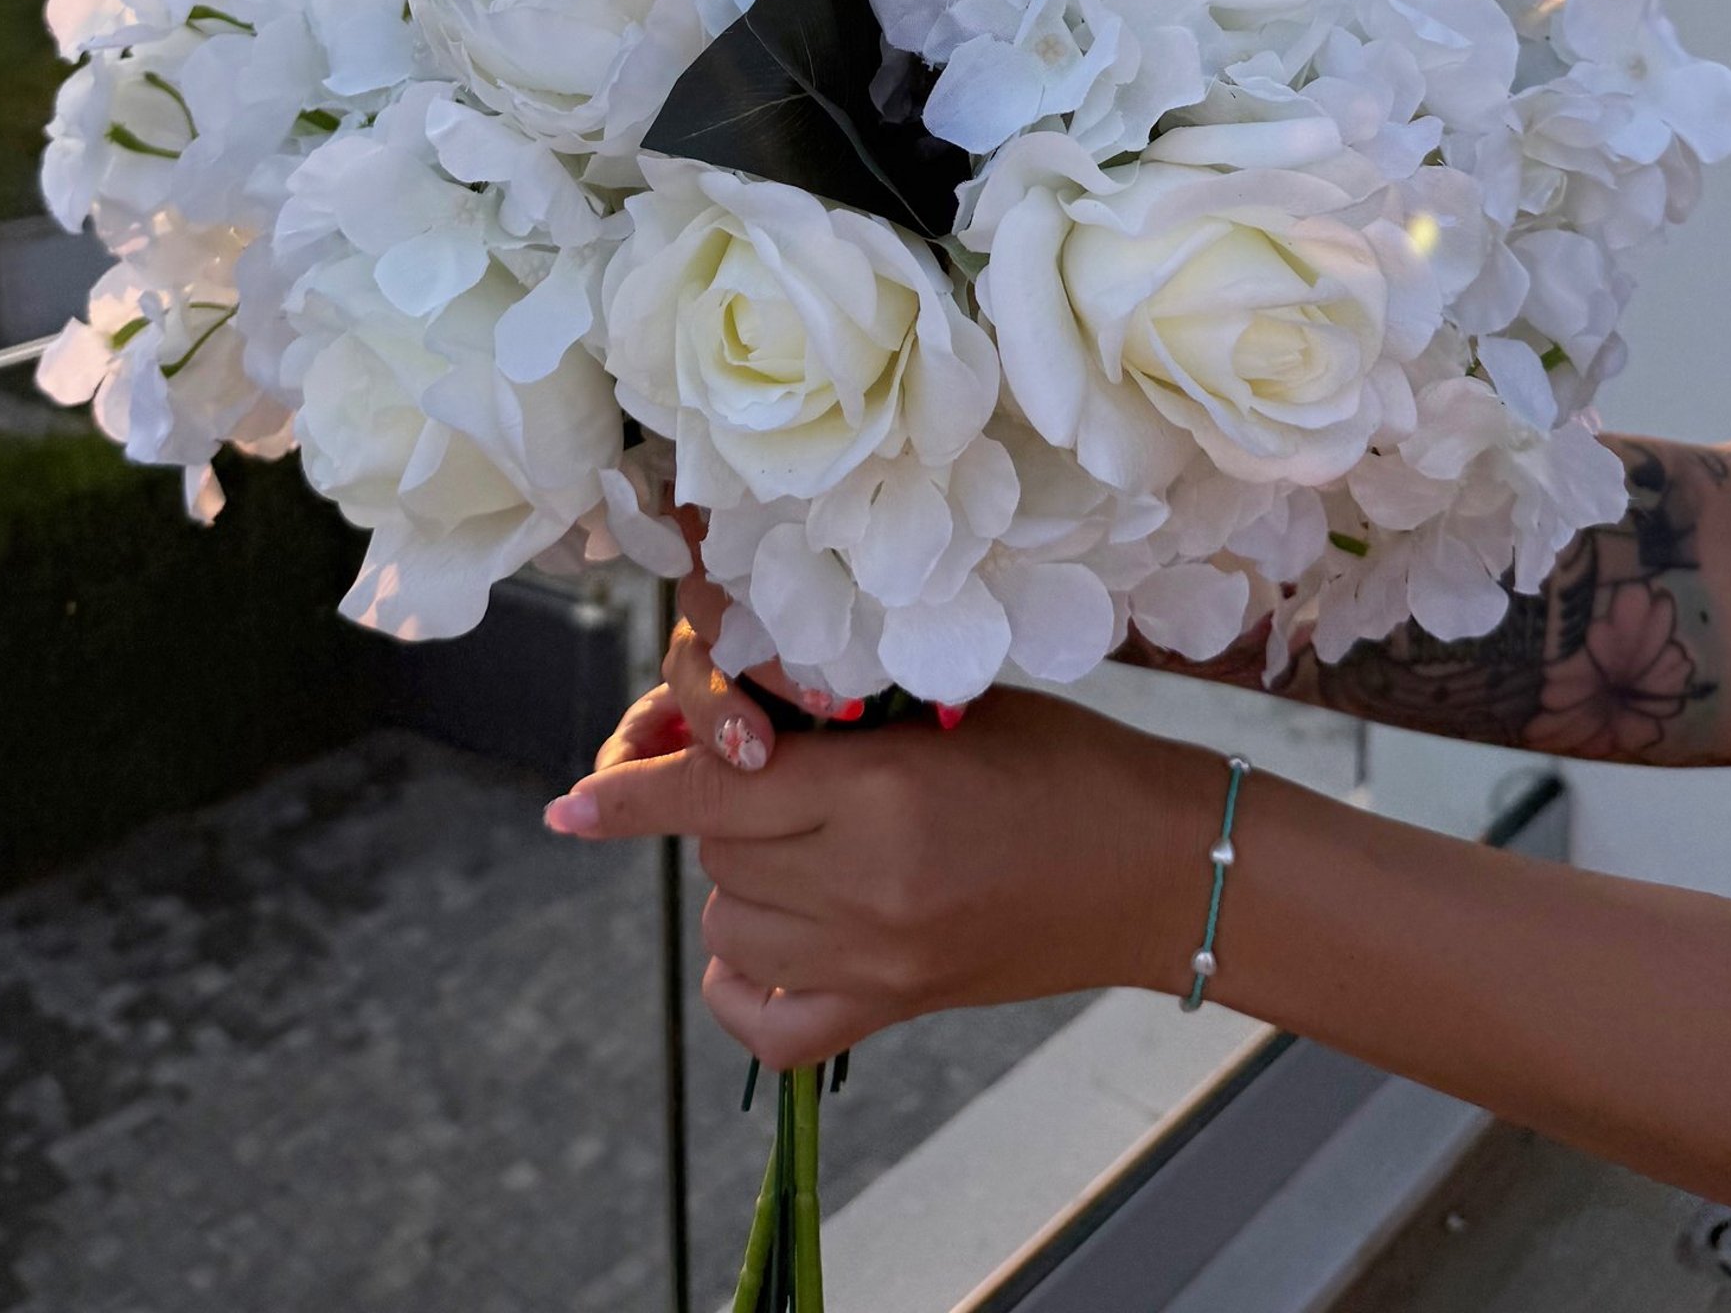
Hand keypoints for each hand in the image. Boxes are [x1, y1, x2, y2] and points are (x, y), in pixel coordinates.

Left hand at [550, 682, 1223, 1068]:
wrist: (1156, 865)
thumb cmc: (1064, 759)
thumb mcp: (943, 705)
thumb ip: (832, 720)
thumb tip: (724, 731)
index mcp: (881, 789)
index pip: (717, 788)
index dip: (635, 791)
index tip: (575, 801)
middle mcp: (868, 883)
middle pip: (718, 853)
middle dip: (716, 808)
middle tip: (762, 777)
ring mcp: (880, 960)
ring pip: (734, 925)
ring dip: (737, 880)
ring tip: (794, 841)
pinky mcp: (897, 1009)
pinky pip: (771, 1024)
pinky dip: (745, 982)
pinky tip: (764, 940)